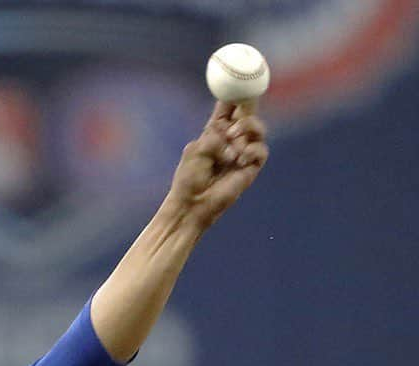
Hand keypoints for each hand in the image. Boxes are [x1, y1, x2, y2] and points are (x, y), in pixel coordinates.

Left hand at [166, 101, 268, 233]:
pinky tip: (239, 159)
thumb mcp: (196, 150)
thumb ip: (213, 138)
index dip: (235, 91)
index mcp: (215, 130)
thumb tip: (231, 134)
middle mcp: (231, 138)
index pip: (229, 106)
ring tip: (233, 139)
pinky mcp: (251, 166)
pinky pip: (260, 150)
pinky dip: (250, 150)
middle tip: (244, 100)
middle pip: (247, 111)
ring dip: (247, 128)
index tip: (238, 76)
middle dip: (248, 102)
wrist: (192, 204)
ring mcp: (243, 151)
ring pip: (257, 128)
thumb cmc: (189, 178)